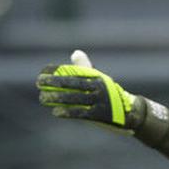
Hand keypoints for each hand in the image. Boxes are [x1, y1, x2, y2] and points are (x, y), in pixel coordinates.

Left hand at [36, 50, 168, 144]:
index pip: (72, 71)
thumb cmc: (110, 96)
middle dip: (53, 82)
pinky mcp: (100, 115)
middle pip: (71, 83)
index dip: (56, 70)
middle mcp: (99, 87)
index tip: (43, 71)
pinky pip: (81, 113)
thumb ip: (86, 69)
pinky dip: (67, 112)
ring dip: (56, 98)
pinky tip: (56, 112)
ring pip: (74, 98)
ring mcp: (100, 101)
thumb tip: (75, 53)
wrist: (130, 113)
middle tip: (38, 83)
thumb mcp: (101, 80)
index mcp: (97, 77)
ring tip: (43, 98)